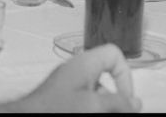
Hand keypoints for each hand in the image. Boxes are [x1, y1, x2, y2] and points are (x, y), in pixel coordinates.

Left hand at [13, 43, 141, 112]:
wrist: (29, 116)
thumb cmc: (55, 107)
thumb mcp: (93, 104)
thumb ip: (118, 102)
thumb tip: (136, 102)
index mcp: (86, 62)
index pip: (114, 55)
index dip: (125, 76)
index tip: (126, 99)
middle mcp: (78, 69)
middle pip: (108, 77)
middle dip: (116, 98)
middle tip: (118, 112)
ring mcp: (70, 83)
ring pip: (97, 92)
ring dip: (104, 105)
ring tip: (98, 111)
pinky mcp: (63, 96)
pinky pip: (86, 99)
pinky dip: (92, 108)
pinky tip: (90, 112)